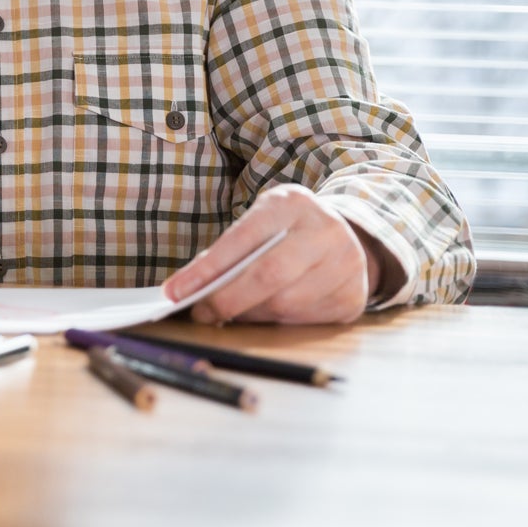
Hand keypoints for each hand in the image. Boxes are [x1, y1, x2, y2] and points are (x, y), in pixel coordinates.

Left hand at [162, 184, 380, 324]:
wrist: (345, 236)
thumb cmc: (287, 230)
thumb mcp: (260, 223)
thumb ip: (229, 251)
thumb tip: (188, 290)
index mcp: (291, 203)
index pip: (242, 239)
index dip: (206, 269)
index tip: (174, 292)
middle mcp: (325, 231)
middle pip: (269, 275)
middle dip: (227, 300)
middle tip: (201, 313)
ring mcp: (346, 266)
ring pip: (285, 304)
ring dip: (250, 314)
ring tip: (230, 313)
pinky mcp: (353, 299)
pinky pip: (303, 321)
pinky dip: (275, 322)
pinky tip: (263, 315)